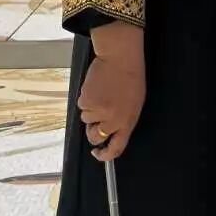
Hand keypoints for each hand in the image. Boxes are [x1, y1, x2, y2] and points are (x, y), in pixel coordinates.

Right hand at [77, 24, 145, 161]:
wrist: (120, 59)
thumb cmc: (130, 78)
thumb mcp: (134, 104)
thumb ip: (123, 120)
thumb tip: (110, 132)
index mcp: (127, 122)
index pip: (116, 149)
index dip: (104, 155)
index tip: (97, 153)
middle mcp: (112, 121)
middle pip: (95, 136)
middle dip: (93, 129)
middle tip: (97, 114)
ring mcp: (98, 112)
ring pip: (87, 119)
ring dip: (91, 109)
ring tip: (102, 92)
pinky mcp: (86, 102)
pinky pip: (82, 105)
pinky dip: (86, 98)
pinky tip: (96, 87)